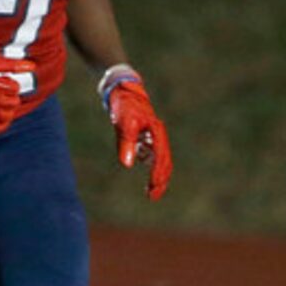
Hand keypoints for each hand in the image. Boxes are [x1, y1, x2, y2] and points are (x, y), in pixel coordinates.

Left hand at [101, 67, 171, 199]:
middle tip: (153, 197)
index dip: (157, 175)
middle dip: (160, 180)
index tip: (152, 190)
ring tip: (151, 189)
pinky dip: (150, 161)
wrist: (121, 88)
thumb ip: (126, 143)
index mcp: (156, 132)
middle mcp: (158, 134)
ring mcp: (153, 133)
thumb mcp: (122, 123)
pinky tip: (142, 163)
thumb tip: (128, 165)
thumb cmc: (123, 105)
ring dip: (157, 173)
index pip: (160, 159)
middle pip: (164, 161)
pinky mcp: (146, 132)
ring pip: (160, 157)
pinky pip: (152, 150)